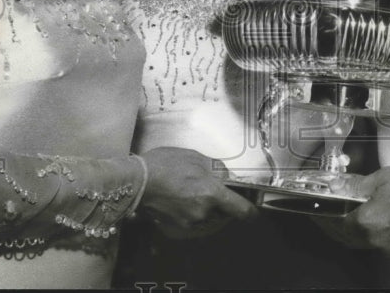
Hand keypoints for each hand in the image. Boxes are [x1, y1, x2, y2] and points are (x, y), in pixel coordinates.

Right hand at [138, 147, 256, 237]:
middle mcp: (203, 214)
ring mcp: (189, 225)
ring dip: (209, 212)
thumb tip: (230, 179)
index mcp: (212, 194)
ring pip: (210, 222)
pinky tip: (184, 203)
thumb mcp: (197, 158)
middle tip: (214, 192)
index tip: (253, 208)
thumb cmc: (166, 164)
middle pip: (226, 216)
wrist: (136, 180)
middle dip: (224, 206)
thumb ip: (218, 170)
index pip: (242, 211)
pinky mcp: (176, 231)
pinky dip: (194, 217)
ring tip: (195, 195)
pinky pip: (194, 226)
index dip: (250, 210)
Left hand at [318, 168, 389, 260]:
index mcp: (366, 223)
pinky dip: (377, 235)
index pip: (334, 225)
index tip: (316, 213)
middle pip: (347, 239)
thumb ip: (358, 186)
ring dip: (356, 232)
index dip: (322, 219)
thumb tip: (341, 188)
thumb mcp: (383, 178)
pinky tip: (382, 221)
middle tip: (329, 217)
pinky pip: (384, 245)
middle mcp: (376, 242)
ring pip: (365, 243)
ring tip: (355, 216)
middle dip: (335, 228)